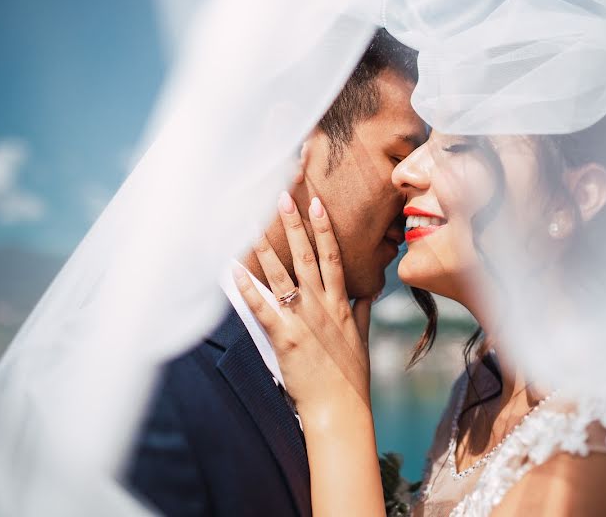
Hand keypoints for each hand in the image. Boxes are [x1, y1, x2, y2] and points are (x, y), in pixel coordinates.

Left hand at [234, 192, 372, 419]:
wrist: (340, 407)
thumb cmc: (350, 377)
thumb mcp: (361, 339)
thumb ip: (362, 311)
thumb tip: (369, 291)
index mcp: (341, 305)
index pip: (334, 257)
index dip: (325, 229)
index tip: (317, 204)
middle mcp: (323, 306)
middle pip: (308, 257)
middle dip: (295, 226)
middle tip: (283, 198)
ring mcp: (304, 320)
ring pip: (283, 276)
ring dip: (267, 248)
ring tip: (253, 225)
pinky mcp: (286, 338)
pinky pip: (263, 308)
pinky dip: (248, 288)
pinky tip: (236, 270)